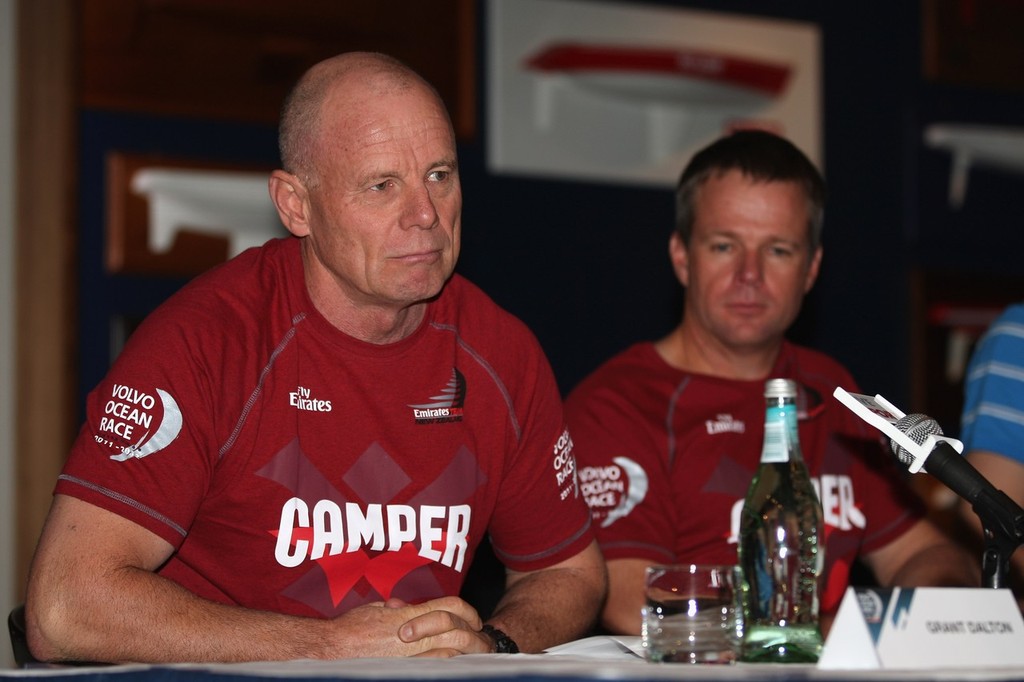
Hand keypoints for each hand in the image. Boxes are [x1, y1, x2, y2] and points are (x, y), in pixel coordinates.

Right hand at [325, 596, 488, 657]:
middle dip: (473, 634)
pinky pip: (434, 668)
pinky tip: (453, 667)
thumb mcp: (375, 609)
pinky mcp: (403, 670)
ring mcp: (409, 656)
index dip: (467, 610)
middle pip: (456, 629)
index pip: (449, 606)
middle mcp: (412, 635)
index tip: (474, 618)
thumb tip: (403, 607)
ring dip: (464, 652)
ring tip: (474, 654)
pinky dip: (447, 666)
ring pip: (450, 652)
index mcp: (408, 614)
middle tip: (481, 638)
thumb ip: (395, 608)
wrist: (331, 650)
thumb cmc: (349, 629)